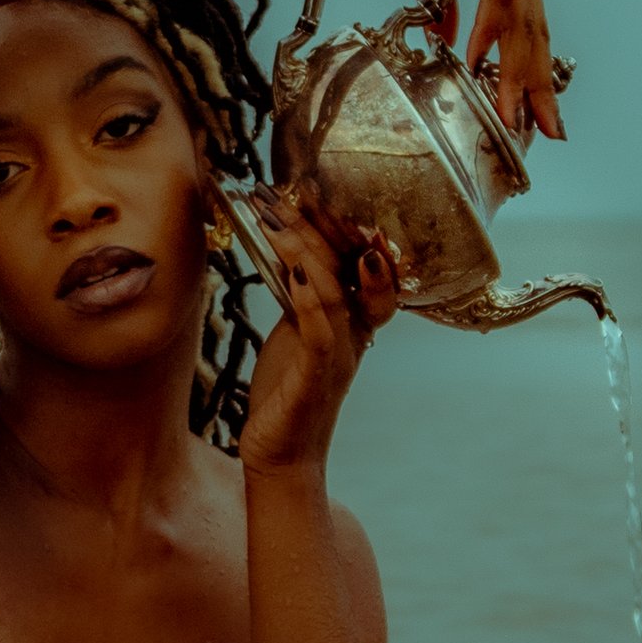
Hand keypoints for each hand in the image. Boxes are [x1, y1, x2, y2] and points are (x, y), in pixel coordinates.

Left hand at [237, 187, 401, 474]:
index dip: (346, 225)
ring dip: (307, 252)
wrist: (284, 453)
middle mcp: (354, 332)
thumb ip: (302, 296)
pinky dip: (311, 301)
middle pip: (353, 267)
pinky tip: (294, 275)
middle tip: (293, 191)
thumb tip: (290, 254)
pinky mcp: (317, 378)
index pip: (362, 261)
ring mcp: (339, 354)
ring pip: (337, 291)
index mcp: (353, 318)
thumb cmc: (288, 392)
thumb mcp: (294, 333)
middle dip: (326, 226)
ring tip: (279, 221)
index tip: (314, 189)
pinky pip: (323, 333)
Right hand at [372, 0, 562, 142]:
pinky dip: (491, 30)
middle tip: (549, 129)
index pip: (530, 23)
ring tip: (514, 113)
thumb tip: (446, 36)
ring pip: (523, 20)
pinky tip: (479, 61)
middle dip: (542, 84)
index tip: (538, 107)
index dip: (535, 67)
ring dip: (518, 70)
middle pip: (537, 30)